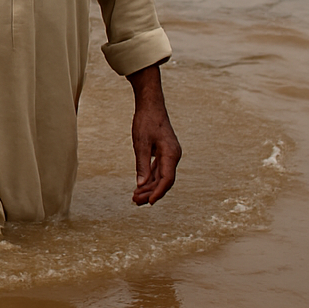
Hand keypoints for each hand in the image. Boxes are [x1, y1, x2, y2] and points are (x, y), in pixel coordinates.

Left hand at [128, 65, 180, 204]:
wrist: (151, 105)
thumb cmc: (145, 121)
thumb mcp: (140, 143)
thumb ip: (141, 164)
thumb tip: (141, 184)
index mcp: (171, 154)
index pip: (167, 179)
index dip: (158, 192)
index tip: (149, 202)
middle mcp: (173, 156)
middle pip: (164, 180)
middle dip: (150, 192)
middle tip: (135, 201)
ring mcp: (170, 155)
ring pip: (161, 177)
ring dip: (149, 187)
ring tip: (135, 197)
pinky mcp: (164, 153)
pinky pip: (158, 170)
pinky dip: (150, 178)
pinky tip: (140, 186)